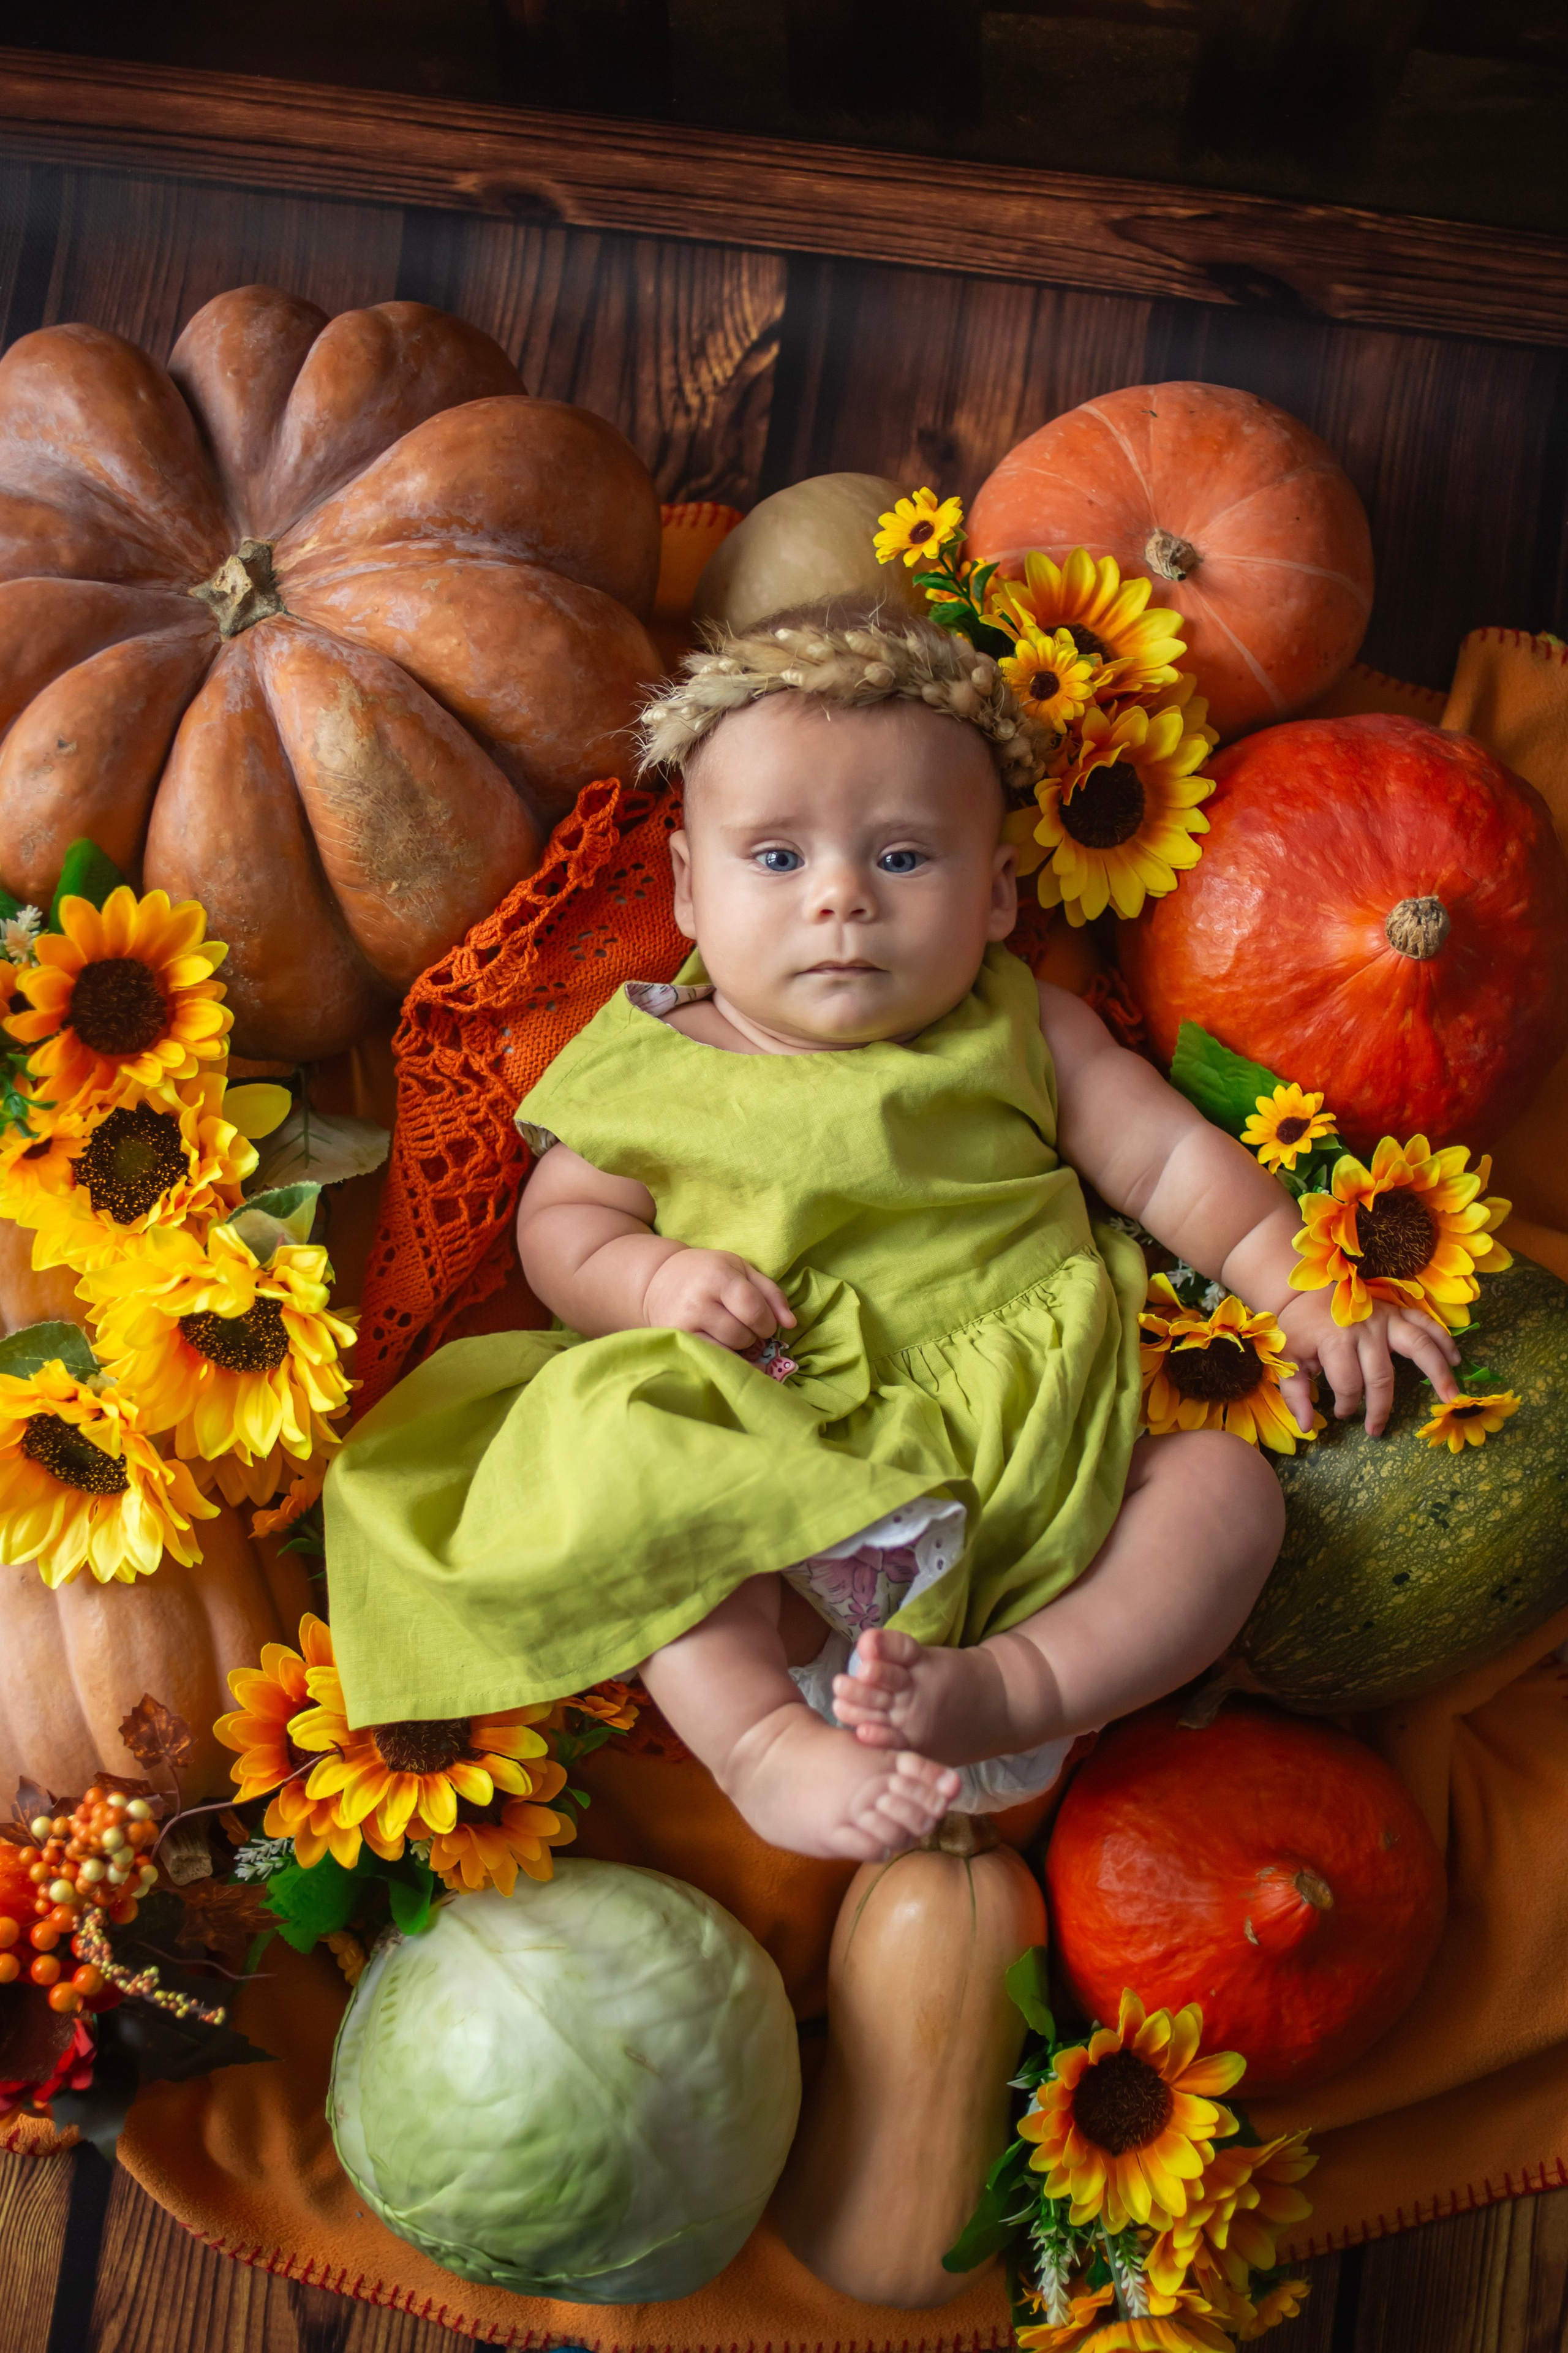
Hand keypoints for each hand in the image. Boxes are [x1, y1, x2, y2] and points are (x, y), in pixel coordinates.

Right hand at [642, 1248, 795, 1351]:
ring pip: (726, 1352)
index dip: (766, 1321)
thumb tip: (791, 1324)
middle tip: (747, 1328)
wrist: (659, 1279)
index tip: (766, 1324)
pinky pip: (709, 1360)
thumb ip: (771, 1294)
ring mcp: (682, 1325)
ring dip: (738, 1349)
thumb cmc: (708, 1272)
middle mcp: (696, 1302)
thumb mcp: (742, 1270)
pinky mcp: (675, 1342)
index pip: (751, 1307)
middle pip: (741, 1334)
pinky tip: (727, 1353)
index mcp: (717, 1277)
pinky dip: (724, 1360)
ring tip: (734, 1336)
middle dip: (753, 1336)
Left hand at [1276, 1289, 1460, 1437]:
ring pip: (1417, 1345)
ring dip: (1437, 1371)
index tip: (1341, 1413)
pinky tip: (1455, 1359)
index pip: (1348, 1385)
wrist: (1304, 1290)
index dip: (1346, 1405)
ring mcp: (1384, 1316)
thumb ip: (1296, 1394)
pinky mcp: (1396, 1309)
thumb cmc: (1298, 1328)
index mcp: (1334, 1340)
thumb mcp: (1286, 1359)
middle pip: (1381, 1376)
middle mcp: (1363, 1328)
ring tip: (1451, 1397)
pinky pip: (1425, 1322)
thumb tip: (1308, 1427)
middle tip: (1376, 1430)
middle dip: (1379, 1408)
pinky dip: (1443, 1339)